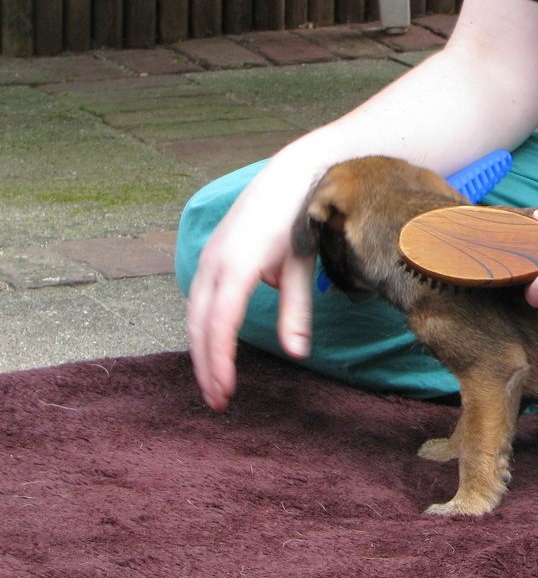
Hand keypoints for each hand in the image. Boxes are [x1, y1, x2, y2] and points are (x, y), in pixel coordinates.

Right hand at [187, 158, 318, 410]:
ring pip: (194, 314)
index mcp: (237, 264)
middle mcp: (215, 262)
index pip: (220, 324)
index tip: (226, 392)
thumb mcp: (303, 264)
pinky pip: (200, 299)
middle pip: (199, 325)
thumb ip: (297, 309)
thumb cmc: (301, 219)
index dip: (220, 361)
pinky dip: (203, 328)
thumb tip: (296, 354)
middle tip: (218, 401)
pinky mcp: (212, 257)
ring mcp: (209, 258)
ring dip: (201, 350)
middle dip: (206, 365)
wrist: (292, 175)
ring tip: (215, 383)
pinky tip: (215, 350)